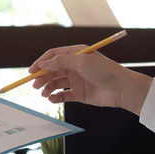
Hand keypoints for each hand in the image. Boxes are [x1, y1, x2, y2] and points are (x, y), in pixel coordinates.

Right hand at [28, 44, 151, 114]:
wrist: (122, 89)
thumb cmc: (106, 71)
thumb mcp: (81, 62)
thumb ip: (60, 62)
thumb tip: (43, 63)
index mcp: (75, 54)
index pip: (53, 56)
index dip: (41, 62)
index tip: (31, 71)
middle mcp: (74, 66)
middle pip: (52, 70)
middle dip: (42, 77)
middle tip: (35, 85)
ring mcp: (76, 80)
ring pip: (56, 83)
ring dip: (47, 88)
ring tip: (44, 94)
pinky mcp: (79, 93)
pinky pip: (63, 95)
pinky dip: (55, 97)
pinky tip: (52, 99)